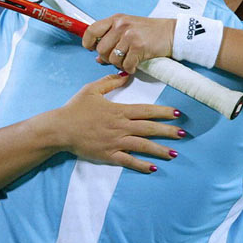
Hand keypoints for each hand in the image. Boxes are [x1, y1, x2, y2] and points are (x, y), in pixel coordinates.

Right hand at [54, 73, 185, 173]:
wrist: (59, 129)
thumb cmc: (75, 108)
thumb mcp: (92, 90)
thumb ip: (110, 81)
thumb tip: (125, 74)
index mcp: (119, 110)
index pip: (146, 110)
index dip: (163, 112)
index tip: (177, 114)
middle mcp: (120, 126)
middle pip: (149, 128)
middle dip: (168, 131)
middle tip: (183, 134)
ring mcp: (115, 142)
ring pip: (142, 146)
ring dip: (160, 150)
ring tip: (174, 153)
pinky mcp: (108, 155)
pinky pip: (128, 161)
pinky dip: (141, 165)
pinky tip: (153, 168)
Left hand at [82, 14, 174, 73]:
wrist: (171, 33)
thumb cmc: (151, 31)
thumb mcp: (128, 29)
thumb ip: (112, 40)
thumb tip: (98, 57)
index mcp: (116, 19)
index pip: (92, 30)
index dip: (88, 42)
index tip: (91, 48)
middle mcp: (121, 26)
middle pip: (101, 49)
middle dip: (107, 58)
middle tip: (117, 58)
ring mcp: (129, 36)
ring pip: (113, 59)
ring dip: (120, 64)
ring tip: (128, 60)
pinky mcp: (139, 47)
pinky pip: (126, 64)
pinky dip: (130, 68)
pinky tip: (135, 64)